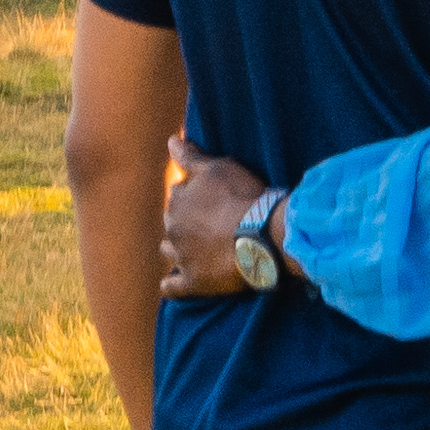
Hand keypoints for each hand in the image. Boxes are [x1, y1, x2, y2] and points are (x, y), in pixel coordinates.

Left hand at [158, 137, 282, 298]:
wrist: (261, 236)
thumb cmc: (243, 197)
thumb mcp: (219, 168)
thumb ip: (191, 157)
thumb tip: (170, 141)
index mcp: (178, 202)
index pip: (178, 196)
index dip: (193, 197)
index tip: (209, 199)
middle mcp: (173, 229)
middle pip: (172, 223)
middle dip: (184, 222)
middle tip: (206, 224)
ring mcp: (181, 258)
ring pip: (168, 252)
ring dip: (176, 249)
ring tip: (193, 249)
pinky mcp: (193, 282)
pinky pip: (172, 288)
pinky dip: (172, 286)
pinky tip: (173, 284)